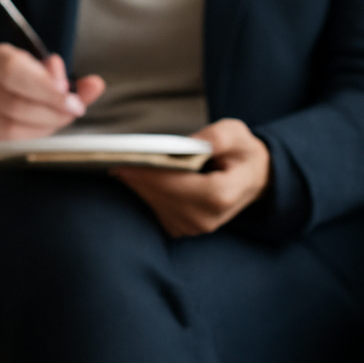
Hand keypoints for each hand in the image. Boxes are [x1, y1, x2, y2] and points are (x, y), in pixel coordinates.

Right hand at [0, 43, 106, 144]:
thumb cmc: (20, 86)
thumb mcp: (41, 72)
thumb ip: (69, 80)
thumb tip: (94, 85)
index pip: (13, 70)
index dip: (44, 86)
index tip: (72, 99)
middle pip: (17, 104)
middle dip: (53, 112)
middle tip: (74, 111)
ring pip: (13, 129)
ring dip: (45, 127)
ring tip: (60, 119)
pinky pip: (7, 145)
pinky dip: (32, 139)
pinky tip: (42, 131)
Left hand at [112, 118, 270, 236]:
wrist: (252, 178)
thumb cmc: (240, 152)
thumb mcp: (235, 133)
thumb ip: (216, 137)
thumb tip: (187, 144)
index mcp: (220, 195)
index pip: (176, 185)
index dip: (149, 172)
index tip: (125, 159)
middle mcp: (205, 218)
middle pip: (160, 196)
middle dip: (137, 176)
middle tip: (111, 157)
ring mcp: (193, 227)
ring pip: (154, 204)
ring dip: (136, 185)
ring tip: (119, 163)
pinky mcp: (182, 229)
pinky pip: (155, 210)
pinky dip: (144, 192)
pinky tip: (134, 176)